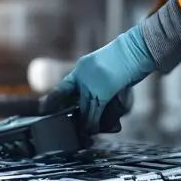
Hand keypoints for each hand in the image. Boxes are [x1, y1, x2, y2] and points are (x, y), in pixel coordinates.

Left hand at [40, 25, 155, 132]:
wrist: (137, 50)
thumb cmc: (127, 58)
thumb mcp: (106, 68)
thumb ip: (99, 81)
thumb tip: (100, 97)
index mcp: (82, 67)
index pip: (64, 87)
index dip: (53, 99)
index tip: (43, 108)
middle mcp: (82, 74)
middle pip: (72, 100)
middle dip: (71, 114)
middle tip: (68, 124)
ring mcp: (90, 83)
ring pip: (84, 109)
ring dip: (86, 122)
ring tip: (87, 130)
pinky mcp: (101, 92)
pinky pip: (94, 112)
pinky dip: (94, 122)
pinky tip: (93, 128)